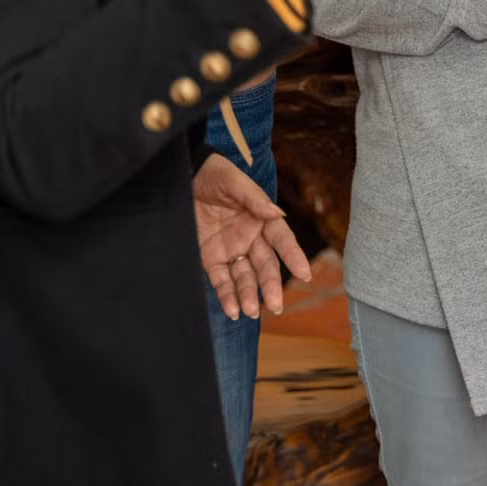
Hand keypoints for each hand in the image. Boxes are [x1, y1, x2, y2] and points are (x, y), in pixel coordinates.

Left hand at [195, 152, 312, 320]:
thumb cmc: (214, 174)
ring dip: (248, 295)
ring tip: (251, 311)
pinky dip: (227, 296)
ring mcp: (230, 250)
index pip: (282, 240)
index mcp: (261, 219)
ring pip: (244, 277)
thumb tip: (277, 214)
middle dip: (270, 285)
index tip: (304, 274)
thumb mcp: (233, 181)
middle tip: (275, 304)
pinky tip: (232, 310)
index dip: (293, 256)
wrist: (182, 177)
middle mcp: (250, 238)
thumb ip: (254, 198)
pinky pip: (220, 280)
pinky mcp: (210, 259)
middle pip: (265, 265)